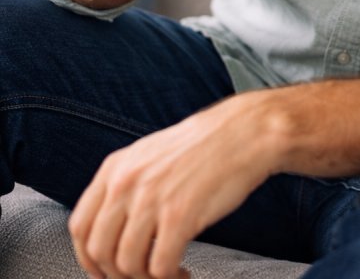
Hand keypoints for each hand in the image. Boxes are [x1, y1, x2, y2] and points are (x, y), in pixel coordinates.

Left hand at [69, 92, 284, 278]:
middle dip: (117, 275)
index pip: (79, 227)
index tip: (104, 272)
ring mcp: (151, 200)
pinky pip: (159, 268)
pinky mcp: (179, 216)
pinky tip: (183, 272)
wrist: (243, 133)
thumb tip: (108, 230)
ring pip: (127, 266)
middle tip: (140, 277)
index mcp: (115, 168)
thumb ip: (124, 186)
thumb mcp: (148, 155)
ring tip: (167, 273)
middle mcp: (126, 183)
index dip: (88, 259)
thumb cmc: (201, 147)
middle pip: (99, 252)